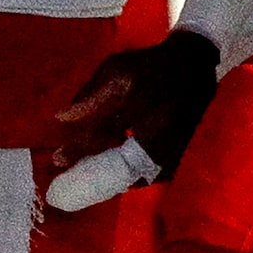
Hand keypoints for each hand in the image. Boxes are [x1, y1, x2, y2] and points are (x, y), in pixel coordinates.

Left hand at [53, 31, 219, 175]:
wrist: (194, 64)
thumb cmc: (150, 65)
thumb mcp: (116, 70)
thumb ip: (90, 95)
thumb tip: (62, 118)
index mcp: (143, 105)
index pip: (105, 135)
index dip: (79, 149)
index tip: (58, 160)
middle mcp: (161, 131)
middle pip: (122, 166)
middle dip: (92, 180)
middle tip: (67, 188)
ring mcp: (174, 147)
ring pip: (137, 176)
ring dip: (109, 183)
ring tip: (83, 188)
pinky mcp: (181, 155)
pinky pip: (151, 176)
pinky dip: (129, 180)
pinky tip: (111, 180)